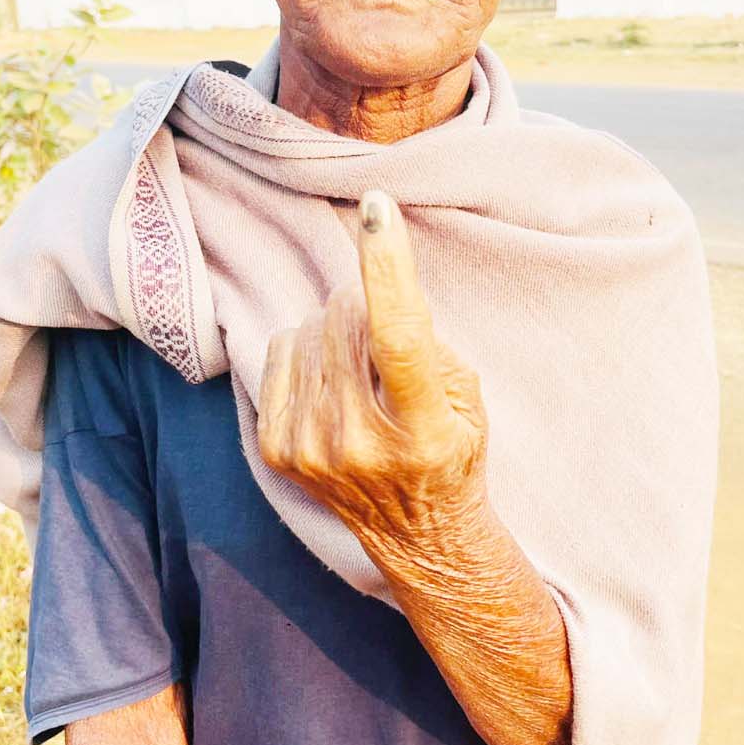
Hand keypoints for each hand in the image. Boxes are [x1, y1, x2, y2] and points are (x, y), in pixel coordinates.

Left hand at [257, 190, 488, 557]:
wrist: (416, 534)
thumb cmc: (449, 448)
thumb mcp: (466, 396)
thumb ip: (427, 340)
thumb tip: (375, 277)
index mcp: (425, 429)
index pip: (400, 336)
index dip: (387, 266)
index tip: (378, 210)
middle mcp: (360, 444)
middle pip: (347, 320)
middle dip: (368, 303)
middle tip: (385, 332)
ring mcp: (312, 450)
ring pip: (313, 328)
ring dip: (339, 326)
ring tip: (362, 364)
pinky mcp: (277, 449)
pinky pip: (282, 349)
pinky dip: (308, 348)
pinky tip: (332, 377)